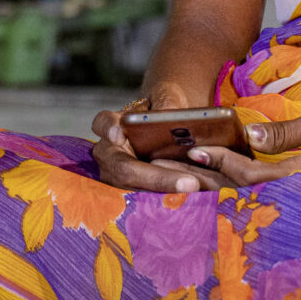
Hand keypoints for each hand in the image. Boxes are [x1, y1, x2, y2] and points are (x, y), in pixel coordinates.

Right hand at [90, 95, 225, 195]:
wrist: (165, 130)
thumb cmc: (163, 111)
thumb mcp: (167, 98)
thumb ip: (168, 102)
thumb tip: (170, 114)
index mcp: (113, 125)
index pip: (103, 124)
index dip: (109, 129)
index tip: (119, 134)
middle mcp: (110, 153)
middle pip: (123, 168)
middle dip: (156, 178)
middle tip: (190, 182)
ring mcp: (117, 177)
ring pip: (135, 190)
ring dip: (166, 194)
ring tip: (197, 193)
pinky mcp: (133, 193)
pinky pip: (147, 202)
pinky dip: (169, 201)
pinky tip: (193, 200)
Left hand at [181, 106, 300, 185]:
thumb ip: (288, 132)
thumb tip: (248, 132)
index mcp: (299, 179)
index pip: (247, 176)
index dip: (218, 164)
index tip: (191, 152)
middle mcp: (293, 193)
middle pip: (237, 191)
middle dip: (202, 179)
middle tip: (165, 168)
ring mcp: (296, 193)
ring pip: (244, 193)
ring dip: (212, 182)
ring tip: (178, 170)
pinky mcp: (298, 188)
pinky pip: (258, 188)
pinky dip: (232, 180)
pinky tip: (212, 172)